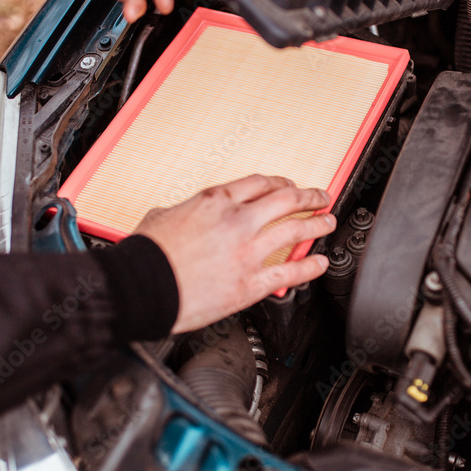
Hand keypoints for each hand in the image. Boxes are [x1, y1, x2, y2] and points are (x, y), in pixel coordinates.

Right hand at [132, 175, 335, 333]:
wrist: (142, 287)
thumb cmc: (147, 256)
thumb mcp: (161, 216)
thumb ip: (180, 213)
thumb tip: (178, 215)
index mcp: (216, 201)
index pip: (260, 184)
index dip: (280, 183)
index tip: (288, 186)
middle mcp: (238, 221)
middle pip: (286, 200)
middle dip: (309, 196)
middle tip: (320, 197)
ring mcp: (248, 252)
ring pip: (295, 230)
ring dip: (317, 224)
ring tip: (327, 222)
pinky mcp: (250, 283)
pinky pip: (290, 272)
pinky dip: (309, 266)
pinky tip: (319, 263)